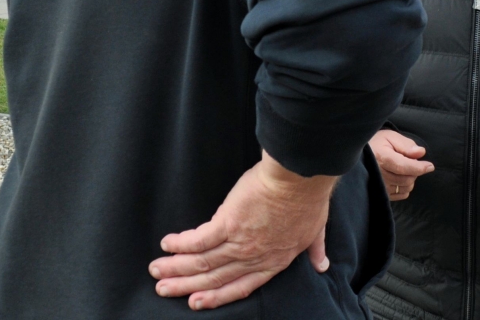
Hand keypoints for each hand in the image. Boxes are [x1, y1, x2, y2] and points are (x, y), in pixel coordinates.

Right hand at [149, 151, 335, 310]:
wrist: (299, 179)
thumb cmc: (308, 200)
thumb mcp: (316, 230)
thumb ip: (315, 249)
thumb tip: (322, 264)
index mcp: (273, 261)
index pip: (241, 287)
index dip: (217, 296)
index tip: (198, 302)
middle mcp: (253, 257)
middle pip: (214, 277)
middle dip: (186, 285)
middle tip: (164, 289)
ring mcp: (239, 242)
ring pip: (202, 262)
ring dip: (177, 267)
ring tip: (157, 269)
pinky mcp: (227, 222)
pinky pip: (199, 239)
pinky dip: (181, 244)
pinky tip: (167, 244)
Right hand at [368, 129, 433, 200]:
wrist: (361, 155)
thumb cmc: (377, 143)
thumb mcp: (390, 137)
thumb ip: (406, 145)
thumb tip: (421, 152)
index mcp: (381, 158)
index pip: (403, 167)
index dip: (419, 167)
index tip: (430, 166)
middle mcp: (379, 175)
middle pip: (407, 178)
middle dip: (415, 170)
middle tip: (409, 160)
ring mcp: (380, 186)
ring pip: (406, 187)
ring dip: (411, 178)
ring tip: (403, 168)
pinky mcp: (381, 194)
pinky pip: (402, 194)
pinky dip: (406, 186)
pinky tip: (400, 177)